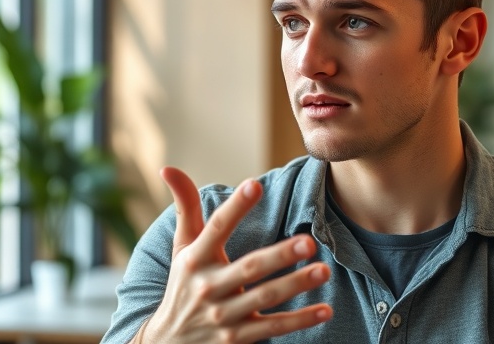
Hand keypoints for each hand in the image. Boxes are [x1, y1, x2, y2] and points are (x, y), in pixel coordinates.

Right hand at [134, 167, 332, 342]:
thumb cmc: (183, 284)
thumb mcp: (181, 248)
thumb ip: (185, 207)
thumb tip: (168, 167)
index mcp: (196, 259)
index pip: (217, 228)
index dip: (235, 207)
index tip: (255, 185)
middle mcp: (208, 287)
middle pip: (249, 268)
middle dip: (279, 255)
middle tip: (309, 242)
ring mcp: (223, 315)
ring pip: (264, 298)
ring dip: (296, 285)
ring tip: (324, 271)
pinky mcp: (236, 338)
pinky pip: (272, 328)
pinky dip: (300, 321)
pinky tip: (325, 310)